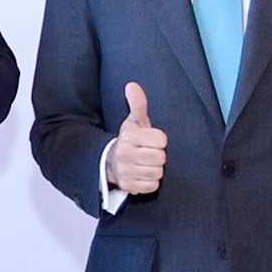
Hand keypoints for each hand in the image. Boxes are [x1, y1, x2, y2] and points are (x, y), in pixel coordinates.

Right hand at [109, 80, 167, 196]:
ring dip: (154, 169)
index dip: (159, 140)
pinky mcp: (128, 186)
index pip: (161, 140)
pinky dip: (150, 182)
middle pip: (160, 157)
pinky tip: (142, 174)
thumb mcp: (134, 122)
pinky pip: (152, 185)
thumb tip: (132, 85)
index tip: (150, 140)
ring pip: (157, 172)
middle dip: (157, 155)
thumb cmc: (129, 140)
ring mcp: (125, 171)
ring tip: (145, 164)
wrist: (110, 162)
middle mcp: (125, 154)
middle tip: (148, 153)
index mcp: (129, 137)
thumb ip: (137, 104)